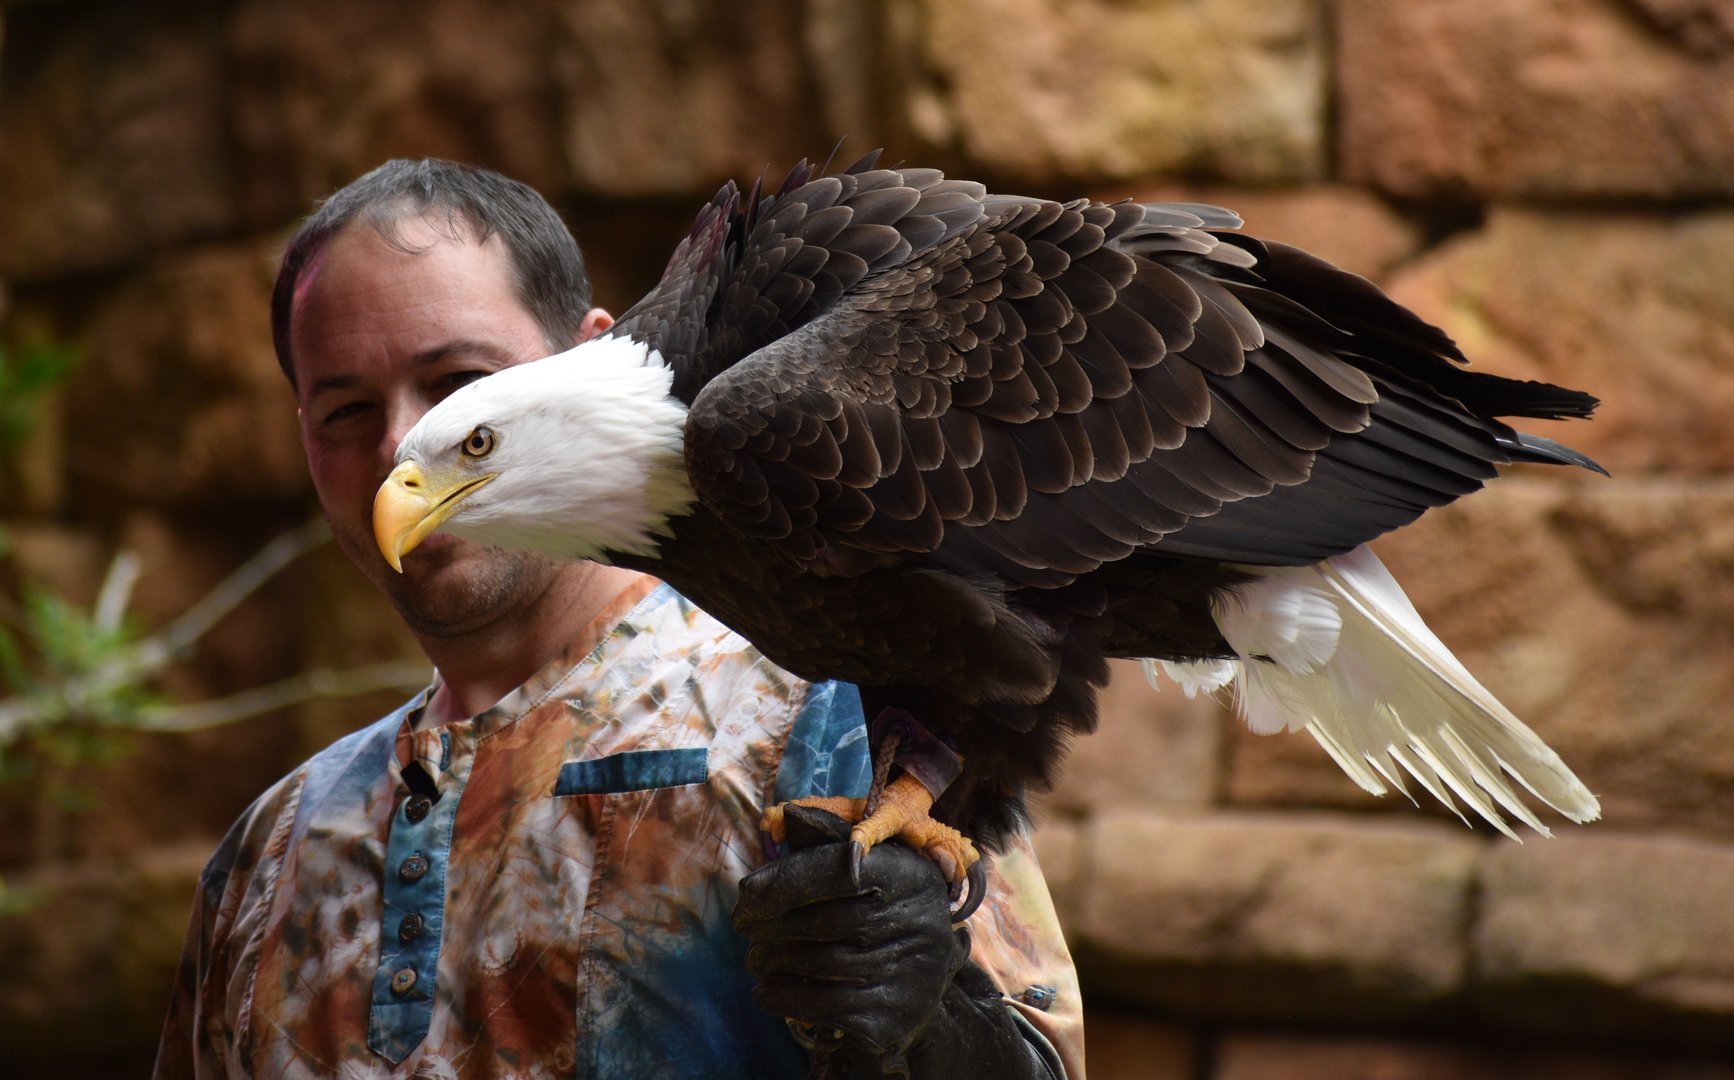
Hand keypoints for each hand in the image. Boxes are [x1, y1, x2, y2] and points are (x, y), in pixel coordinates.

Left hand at [733, 806, 1054, 1077]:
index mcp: (912, 875)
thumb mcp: (869, 869)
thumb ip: (827, 844)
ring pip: (822, 964)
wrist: (923, 980)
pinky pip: (826, 1006)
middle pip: (827, 920)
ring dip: (774, 961)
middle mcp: (920, 923)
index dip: (786, 878)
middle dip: (772, 924)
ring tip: (755, 959)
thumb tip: (784, 815)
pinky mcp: (895, 1017)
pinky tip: (765, 991)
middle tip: (744, 927)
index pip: (839, 870)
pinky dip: (785, 997)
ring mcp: (911, 974)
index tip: (747, 893)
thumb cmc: (882, 910)